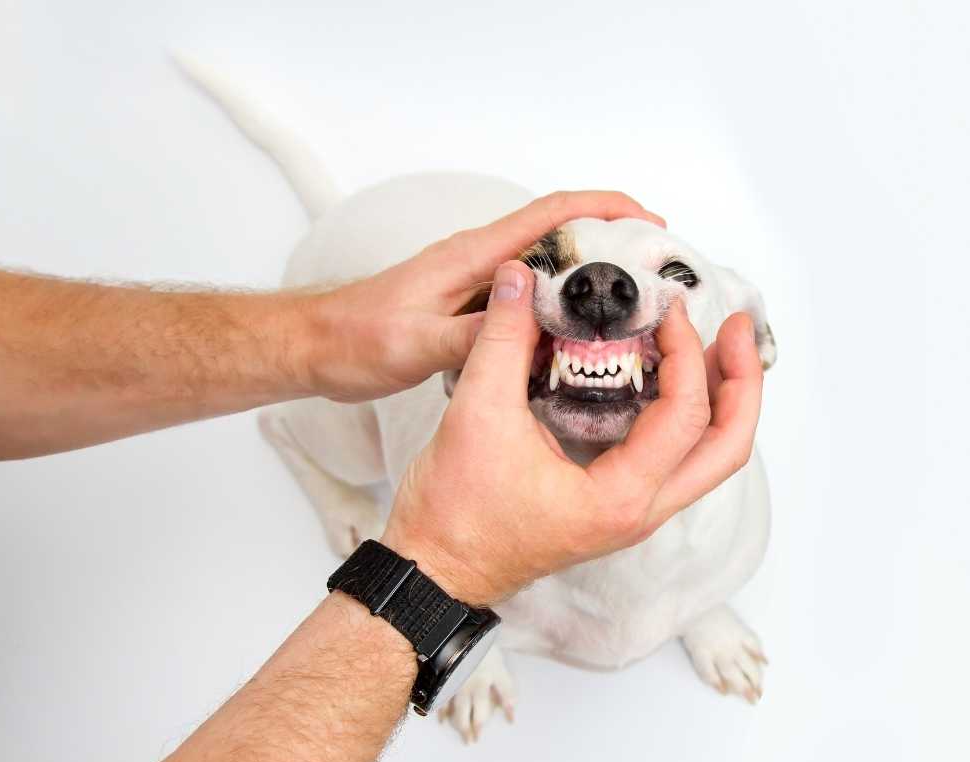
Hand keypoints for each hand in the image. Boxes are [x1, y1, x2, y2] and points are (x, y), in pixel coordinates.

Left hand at [298, 191, 665, 401]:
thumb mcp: (416, 344)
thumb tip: (531, 322)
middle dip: (610, 241)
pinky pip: (525, 300)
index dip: (603, 207)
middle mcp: (478, 261)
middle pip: (558, 234)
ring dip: (586, 279)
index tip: (646, 220)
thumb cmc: (356, 339)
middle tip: (653, 272)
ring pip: (544, 270)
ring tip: (627, 308)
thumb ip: (473, 335)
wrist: (316, 346)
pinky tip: (572, 340)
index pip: (550, 214)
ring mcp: (474, 283)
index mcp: (472, 257)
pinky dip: (556, 309)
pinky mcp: (468, 307)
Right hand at [381, 261, 763, 604]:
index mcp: (619, 497)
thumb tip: (520, 277)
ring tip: (715, 344)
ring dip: (722, 400)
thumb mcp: (476, 414)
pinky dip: (688, 415)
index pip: (686, 416)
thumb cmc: (455, 514)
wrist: (435, 568)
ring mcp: (633, 511)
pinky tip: (668, 376)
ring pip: (709, 458)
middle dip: (744, 383)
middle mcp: (640, 511)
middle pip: (728, 447)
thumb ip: (503, 339)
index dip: (688, 352)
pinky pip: (677, 459)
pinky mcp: (617, 504)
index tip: (668, 309)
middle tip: (738, 327)